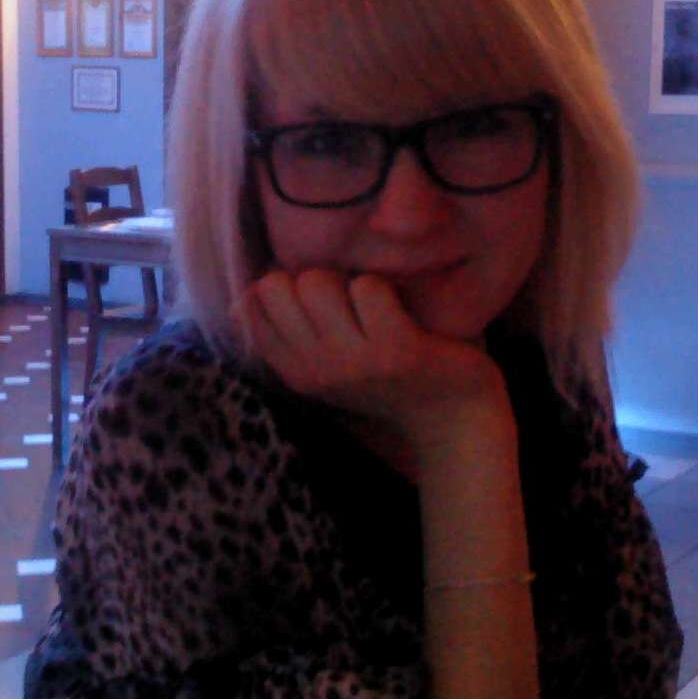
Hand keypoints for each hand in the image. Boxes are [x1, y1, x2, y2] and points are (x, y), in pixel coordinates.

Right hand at [233, 268, 512, 450]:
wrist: (454, 418)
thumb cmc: (387, 379)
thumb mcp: (325, 365)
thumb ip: (283, 333)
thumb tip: (242, 297)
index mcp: (294, 371)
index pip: (251, 303)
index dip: (284, 287)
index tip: (317, 307)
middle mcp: (315, 370)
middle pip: (278, 284)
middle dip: (313, 280)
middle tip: (349, 307)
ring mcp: (354, 363)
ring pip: (319, 281)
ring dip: (349, 282)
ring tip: (375, 311)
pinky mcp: (395, 351)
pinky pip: (369, 287)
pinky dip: (386, 289)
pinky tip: (400, 316)